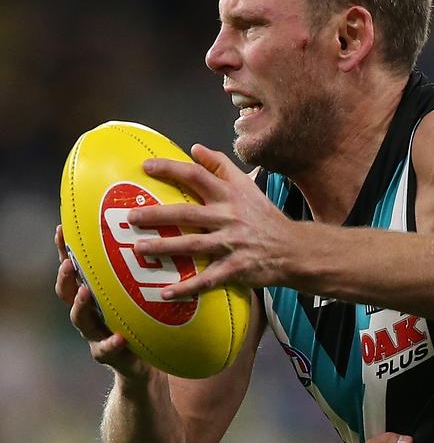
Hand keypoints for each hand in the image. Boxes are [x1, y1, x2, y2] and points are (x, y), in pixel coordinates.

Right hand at [54, 225, 150, 378]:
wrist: (148, 361)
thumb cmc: (145, 318)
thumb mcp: (142, 291)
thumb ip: (143, 268)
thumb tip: (156, 228)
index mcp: (96, 293)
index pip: (76, 268)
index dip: (65, 250)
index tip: (62, 229)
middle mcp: (90, 312)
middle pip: (68, 292)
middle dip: (66, 277)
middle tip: (69, 264)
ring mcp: (96, 334)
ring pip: (81, 319)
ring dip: (80, 306)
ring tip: (85, 293)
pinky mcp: (110, 354)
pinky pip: (106, 350)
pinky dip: (111, 343)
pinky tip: (119, 337)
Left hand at [126, 144, 292, 297]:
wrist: (295, 249)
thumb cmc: (265, 217)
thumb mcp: (248, 186)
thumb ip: (221, 166)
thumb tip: (195, 148)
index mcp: (230, 195)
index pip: (197, 176)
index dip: (171, 169)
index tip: (146, 166)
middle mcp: (229, 217)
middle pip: (187, 213)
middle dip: (156, 215)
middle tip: (130, 217)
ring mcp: (232, 243)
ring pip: (193, 245)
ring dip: (164, 247)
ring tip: (139, 249)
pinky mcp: (236, 268)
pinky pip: (207, 279)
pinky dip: (186, 288)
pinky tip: (164, 294)